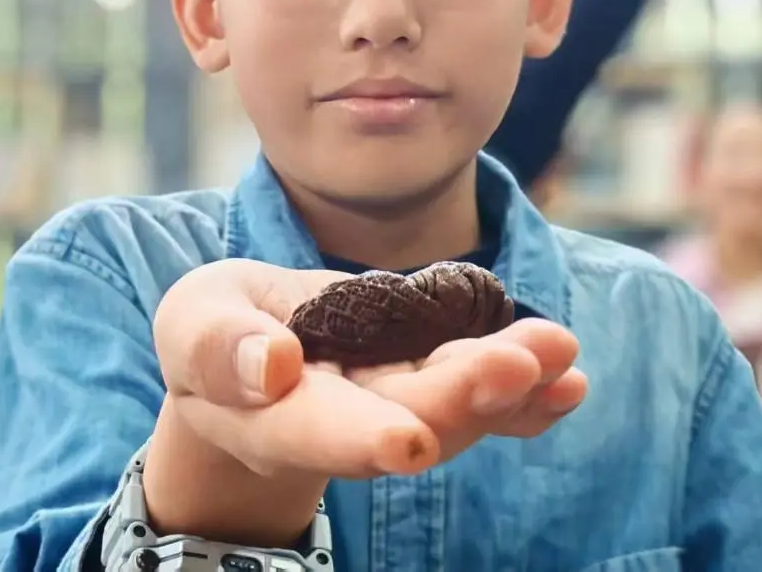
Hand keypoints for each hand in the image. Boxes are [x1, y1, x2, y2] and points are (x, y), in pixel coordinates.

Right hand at [154, 259, 587, 478]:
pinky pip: (478, 398)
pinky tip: (569, 381)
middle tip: (520, 361)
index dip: (358, 437)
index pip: (313, 430)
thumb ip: (217, 344)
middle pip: (404, 418)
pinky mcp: (424, 384)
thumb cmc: (217, 333)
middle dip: (462, 395)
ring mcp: (391, 406)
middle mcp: (343, 423)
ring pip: (452, 408)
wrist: (255, 355)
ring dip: (510, 387)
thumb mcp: (193, 319)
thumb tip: (272, 365)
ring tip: (559, 351)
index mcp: (271, 415)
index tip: (406, 442)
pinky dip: (525, 396)